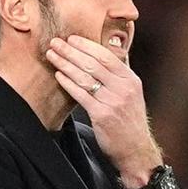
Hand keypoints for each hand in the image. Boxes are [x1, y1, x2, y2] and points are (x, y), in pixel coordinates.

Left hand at [46, 35, 161, 188]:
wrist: (135, 149)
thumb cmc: (129, 120)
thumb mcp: (132, 92)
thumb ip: (120, 71)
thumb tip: (112, 47)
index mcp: (130, 79)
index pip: (106, 56)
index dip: (87, 45)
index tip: (71, 38)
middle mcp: (123, 88)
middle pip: (93, 64)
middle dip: (72, 51)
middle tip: (55, 42)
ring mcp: (113, 101)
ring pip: (85, 77)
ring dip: (66, 64)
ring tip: (52, 56)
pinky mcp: (102, 115)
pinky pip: (82, 95)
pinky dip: (68, 83)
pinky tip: (58, 75)